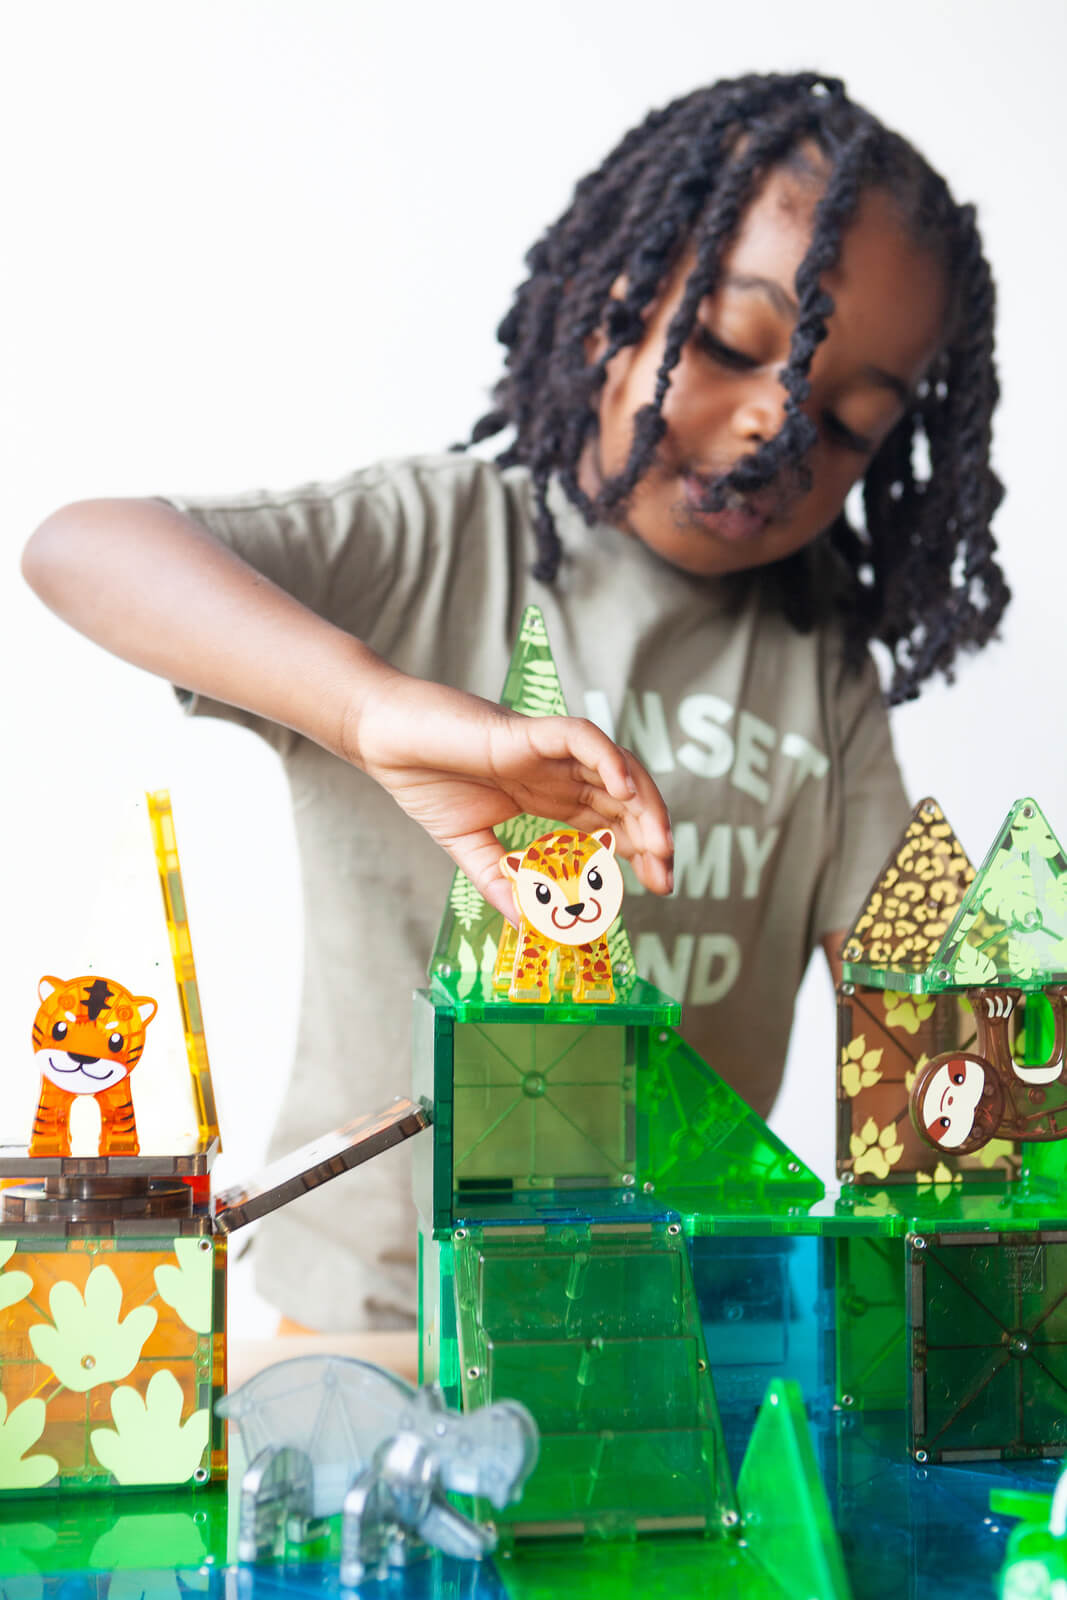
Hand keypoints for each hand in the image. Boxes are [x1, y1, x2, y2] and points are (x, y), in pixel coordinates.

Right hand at [348, 671, 673, 920]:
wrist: (384, 740)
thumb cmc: (424, 780)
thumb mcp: (467, 847)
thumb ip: (499, 881)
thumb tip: (527, 924)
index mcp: (548, 796)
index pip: (609, 822)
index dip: (638, 851)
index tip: (657, 886)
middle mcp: (557, 772)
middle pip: (624, 799)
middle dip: (651, 834)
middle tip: (666, 874)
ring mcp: (546, 750)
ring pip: (615, 768)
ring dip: (643, 802)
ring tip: (659, 842)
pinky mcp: (528, 731)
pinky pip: (581, 737)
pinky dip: (608, 759)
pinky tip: (623, 790)